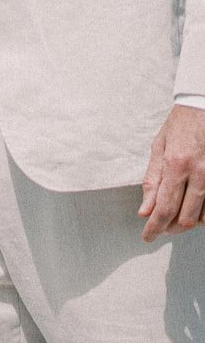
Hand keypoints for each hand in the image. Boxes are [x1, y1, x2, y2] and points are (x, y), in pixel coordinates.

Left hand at [140, 104, 204, 241]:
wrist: (204, 106)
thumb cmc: (180, 125)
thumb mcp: (158, 147)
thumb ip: (152, 180)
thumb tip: (145, 210)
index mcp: (176, 164)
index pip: (163, 207)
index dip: (154, 227)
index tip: (147, 237)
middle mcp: (198, 172)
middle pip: (185, 217)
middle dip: (170, 228)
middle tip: (161, 228)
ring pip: (204, 216)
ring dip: (188, 223)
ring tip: (176, 220)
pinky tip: (195, 211)